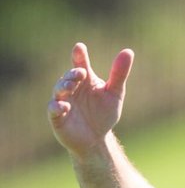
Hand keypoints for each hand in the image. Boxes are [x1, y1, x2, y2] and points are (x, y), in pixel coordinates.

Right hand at [48, 41, 133, 158]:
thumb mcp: (114, 94)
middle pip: (68, 76)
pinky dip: (57, 106)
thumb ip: (119, 74)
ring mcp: (62, 101)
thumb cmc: (103, 114)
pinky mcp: (57, 116)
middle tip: (81, 73)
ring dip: (63, 86)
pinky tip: (65, 106)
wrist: (96, 139)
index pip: (80, 64)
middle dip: (73, 74)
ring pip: (58, 90)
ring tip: (71, 86)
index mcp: (84, 79)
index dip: (79, 56)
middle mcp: (71, 87)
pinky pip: (53, 109)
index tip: (80, 48)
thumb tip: (129, 51)